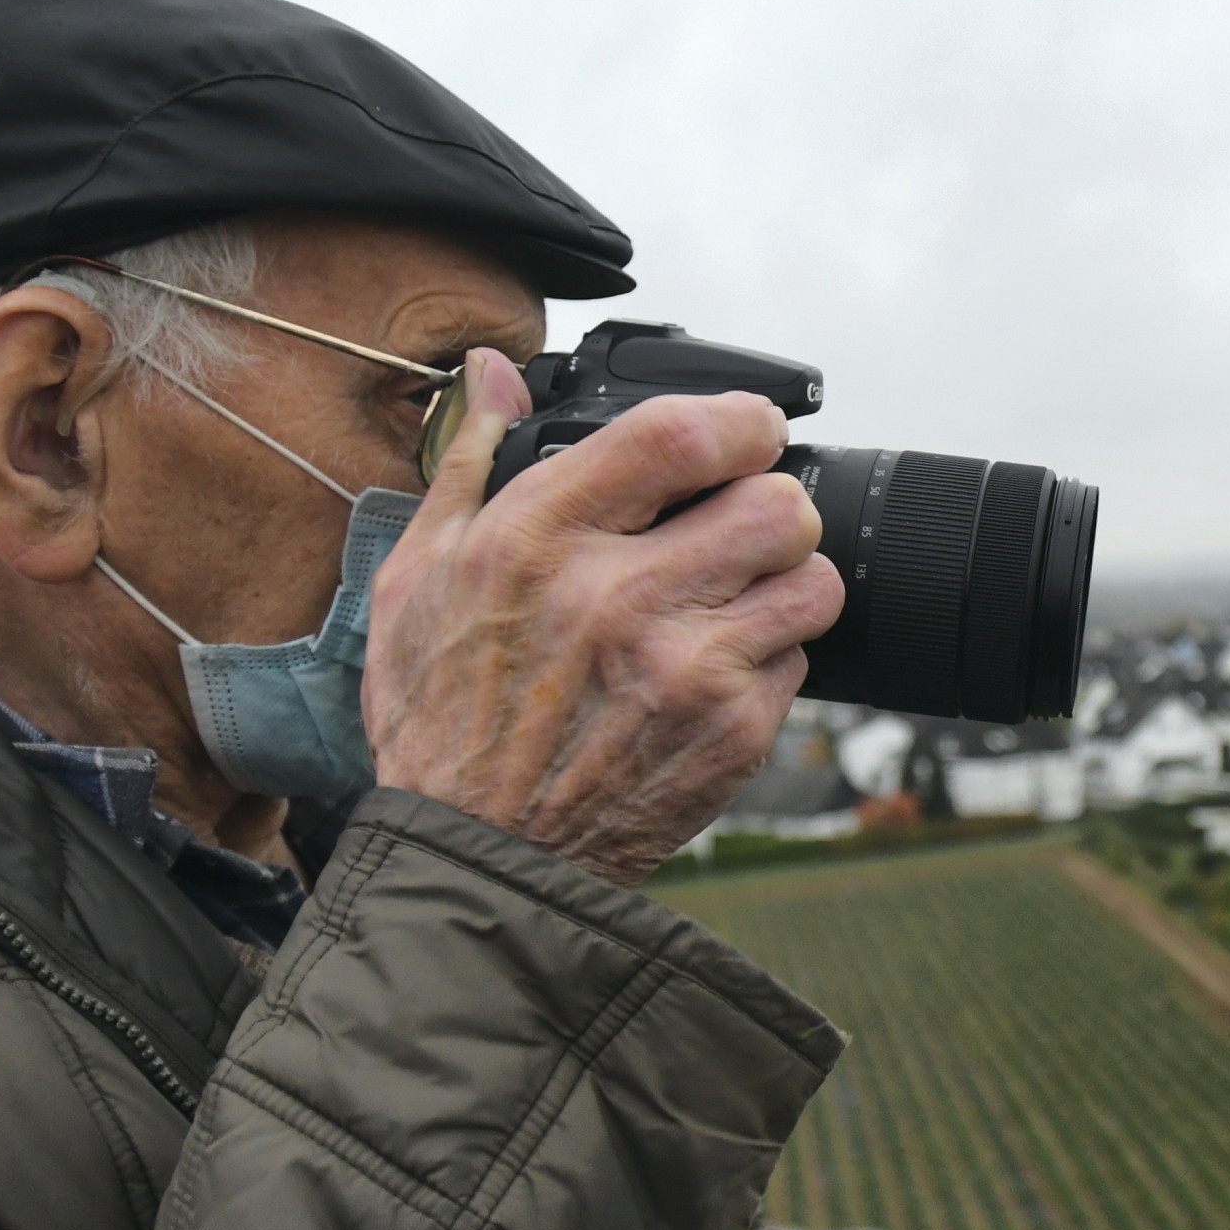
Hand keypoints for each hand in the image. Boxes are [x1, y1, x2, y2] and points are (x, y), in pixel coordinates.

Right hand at [361, 349, 844, 883]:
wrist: (478, 856)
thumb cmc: (442, 718)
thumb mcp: (418, 577)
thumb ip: (469, 463)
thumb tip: (496, 373)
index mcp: (538, 542)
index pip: (680, 436)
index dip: (739, 419)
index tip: (749, 427)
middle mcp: (619, 599)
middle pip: (776, 502)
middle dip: (770, 502)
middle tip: (742, 523)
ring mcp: (685, 671)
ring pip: (810, 578)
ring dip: (787, 579)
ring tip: (738, 596)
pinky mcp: (730, 733)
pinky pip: (801, 659)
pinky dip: (771, 658)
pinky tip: (714, 671)